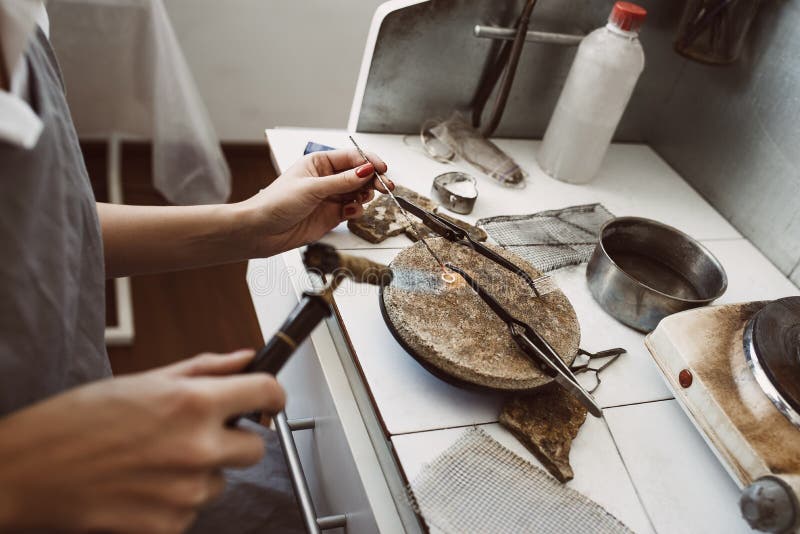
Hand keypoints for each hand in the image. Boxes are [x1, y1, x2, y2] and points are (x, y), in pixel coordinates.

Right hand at [0, 350, 283, 532]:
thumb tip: (245, 358)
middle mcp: (197, 449)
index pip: (267, 393)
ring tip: (154, 461)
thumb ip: (204, 370)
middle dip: (235, 439)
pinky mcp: (168, 527)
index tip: (268, 399)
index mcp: (192, 403)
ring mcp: (185, 494)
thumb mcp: (143, 380)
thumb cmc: (75, 422)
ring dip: (200, 472)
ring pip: (221, 481)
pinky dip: (176, 501)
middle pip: (256, 448)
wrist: (25, 472)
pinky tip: (142, 486)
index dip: (272, 394)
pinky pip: (193, 511)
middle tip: (198, 433)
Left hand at [235, 148, 391, 255]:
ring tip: (361, 200)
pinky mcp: (332, 215)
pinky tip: (349, 212)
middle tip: (385, 186)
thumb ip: (343, 181)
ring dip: (365, 196)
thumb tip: (366, 170)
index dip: (369, 162)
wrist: (261, 231)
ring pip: (359, 193)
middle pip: (359, 175)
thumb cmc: (276, 203)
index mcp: (319, 163)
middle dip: (373, 180)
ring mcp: (330, 197)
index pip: (351, 157)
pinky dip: (356, 211)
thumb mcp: (312, 188)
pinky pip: (352, 209)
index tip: (382, 169)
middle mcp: (326, 178)